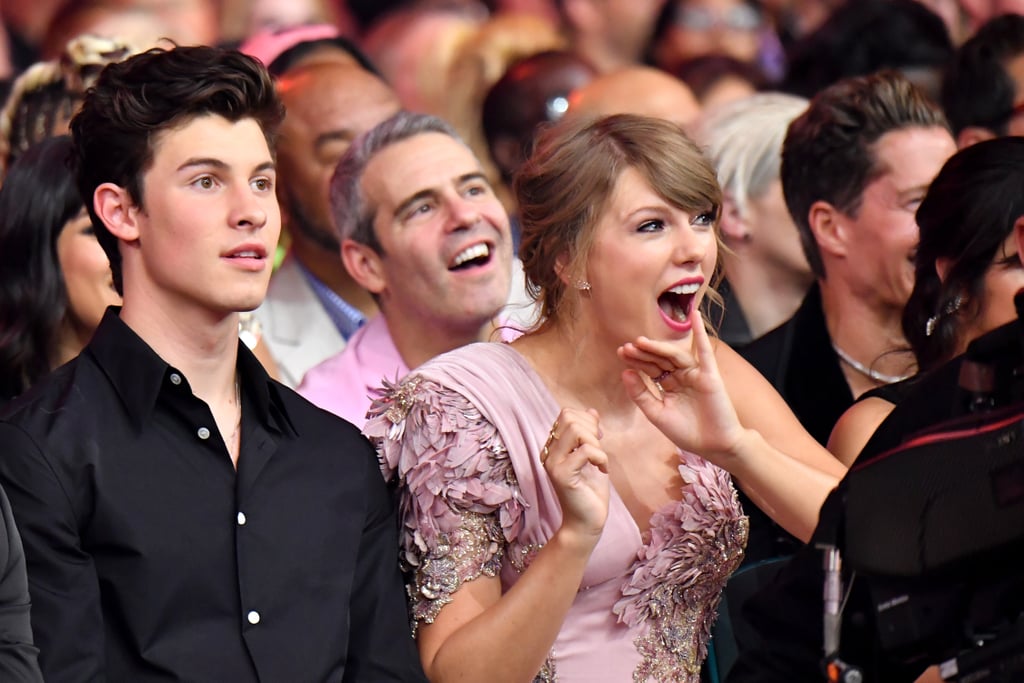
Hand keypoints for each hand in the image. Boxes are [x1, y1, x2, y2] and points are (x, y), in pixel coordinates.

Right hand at [540, 408, 609, 547]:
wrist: (587, 522)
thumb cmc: (590, 492)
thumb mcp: (593, 456)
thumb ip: (590, 434)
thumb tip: (591, 411)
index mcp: (553, 447)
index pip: (566, 414)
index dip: (587, 421)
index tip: (597, 440)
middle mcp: (548, 453)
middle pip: (569, 417)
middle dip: (591, 429)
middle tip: (598, 451)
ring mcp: (553, 464)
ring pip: (575, 430)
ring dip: (595, 442)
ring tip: (599, 460)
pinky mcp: (562, 475)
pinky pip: (585, 451)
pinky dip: (600, 457)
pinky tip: (602, 469)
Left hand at [618, 313, 745, 459]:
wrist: (715, 447)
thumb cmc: (687, 432)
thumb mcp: (657, 414)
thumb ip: (640, 394)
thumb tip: (625, 372)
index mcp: (669, 386)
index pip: (650, 368)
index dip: (636, 360)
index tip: (621, 352)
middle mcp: (682, 377)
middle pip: (660, 360)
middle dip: (643, 353)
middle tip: (626, 347)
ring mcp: (696, 375)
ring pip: (675, 356)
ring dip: (658, 347)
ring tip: (641, 342)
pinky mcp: (710, 375)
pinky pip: (705, 352)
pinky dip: (700, 333)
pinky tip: (695, 315)